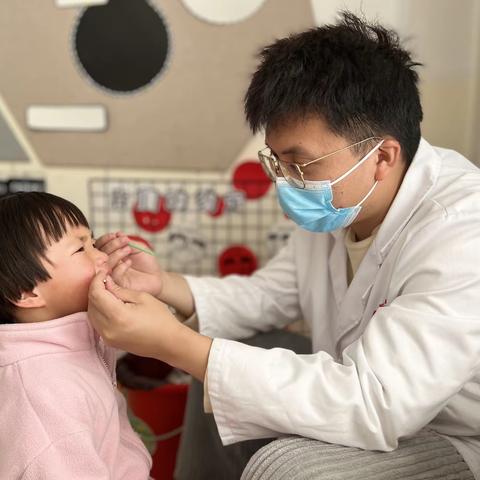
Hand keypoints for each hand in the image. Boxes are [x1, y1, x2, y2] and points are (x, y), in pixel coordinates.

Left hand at [88, 271, 211, 379]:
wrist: (168, 342)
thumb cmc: (160, 318)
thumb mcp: (142, 297)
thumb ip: (121, 290)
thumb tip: (106, 282)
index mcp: (118, 316)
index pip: (96, 293)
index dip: (97, 280)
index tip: (103, 272)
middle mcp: (109, 329)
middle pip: (91, 303)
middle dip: (96, 288)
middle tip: (105, 279)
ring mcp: (107, 337)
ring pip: (91, 313)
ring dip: (96, 300)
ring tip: (108, 291)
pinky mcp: (109, 342)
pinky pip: (97, 323)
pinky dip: (99, 311)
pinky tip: (109, 304)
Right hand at [95, 232, 164, 296]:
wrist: (156, 275)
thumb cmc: (146, 261)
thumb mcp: (138, 248)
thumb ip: (128, 242)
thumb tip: (118, 233)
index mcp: (111, 254)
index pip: (100, 246)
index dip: (105, 239)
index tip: (115, 235)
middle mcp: (110, 264)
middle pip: (101, 254)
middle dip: (112, 245)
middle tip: (125, 240)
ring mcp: (113, 274)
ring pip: (106, 264)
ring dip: (117, 254)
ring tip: (128, 249)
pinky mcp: (120, 284)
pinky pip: (115, 275)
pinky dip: (121, 266)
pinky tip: (129, 262)